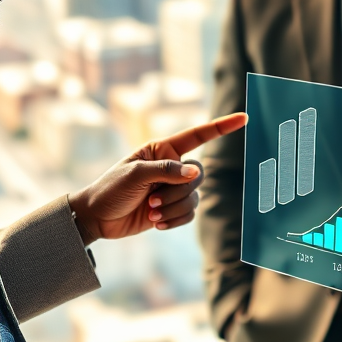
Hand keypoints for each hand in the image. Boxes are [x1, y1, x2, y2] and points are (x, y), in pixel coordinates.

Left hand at [68, 113, 247, 243]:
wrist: (98, 217)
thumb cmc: (111, 189)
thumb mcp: (135, 174)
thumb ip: (166, 171)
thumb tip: (194, 174)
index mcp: (162, 150)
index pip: (198, 136)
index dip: (222, 127)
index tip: (243, 118)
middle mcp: (172, 167)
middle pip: (198, 174)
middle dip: (178, 191)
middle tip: (151, 200)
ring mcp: (173, 189)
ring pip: (194, 197)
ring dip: (173, 208)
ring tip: (151, 212)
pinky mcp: (173, 209)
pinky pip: (190, 214)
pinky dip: (175, 220)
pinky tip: (157, 223)